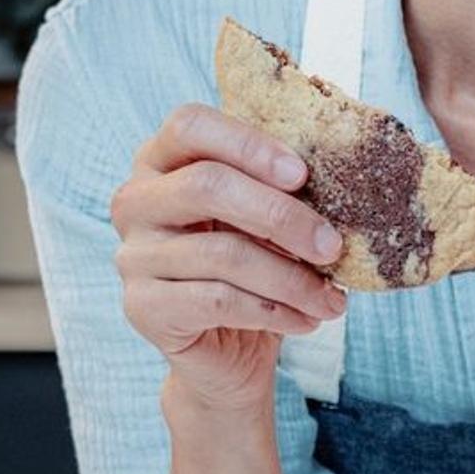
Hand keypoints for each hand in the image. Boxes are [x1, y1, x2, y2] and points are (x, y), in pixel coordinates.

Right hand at [111, 102, 347, 414]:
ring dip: (291, 278)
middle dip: (281, 215)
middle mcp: (136, 201)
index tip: (302, 174)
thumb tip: (341, 179)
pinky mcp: (142, 307)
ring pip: (222, 253)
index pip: (190, 125)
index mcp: (162, 160)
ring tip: (331, 299)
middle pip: (206, 185)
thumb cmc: (255, 266)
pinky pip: (217, 301)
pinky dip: (273, 311)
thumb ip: (283, 190)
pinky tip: (305, 320)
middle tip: (332, 246)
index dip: (248, 144)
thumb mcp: (267, 218)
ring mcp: (133, 255)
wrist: (228, 348)